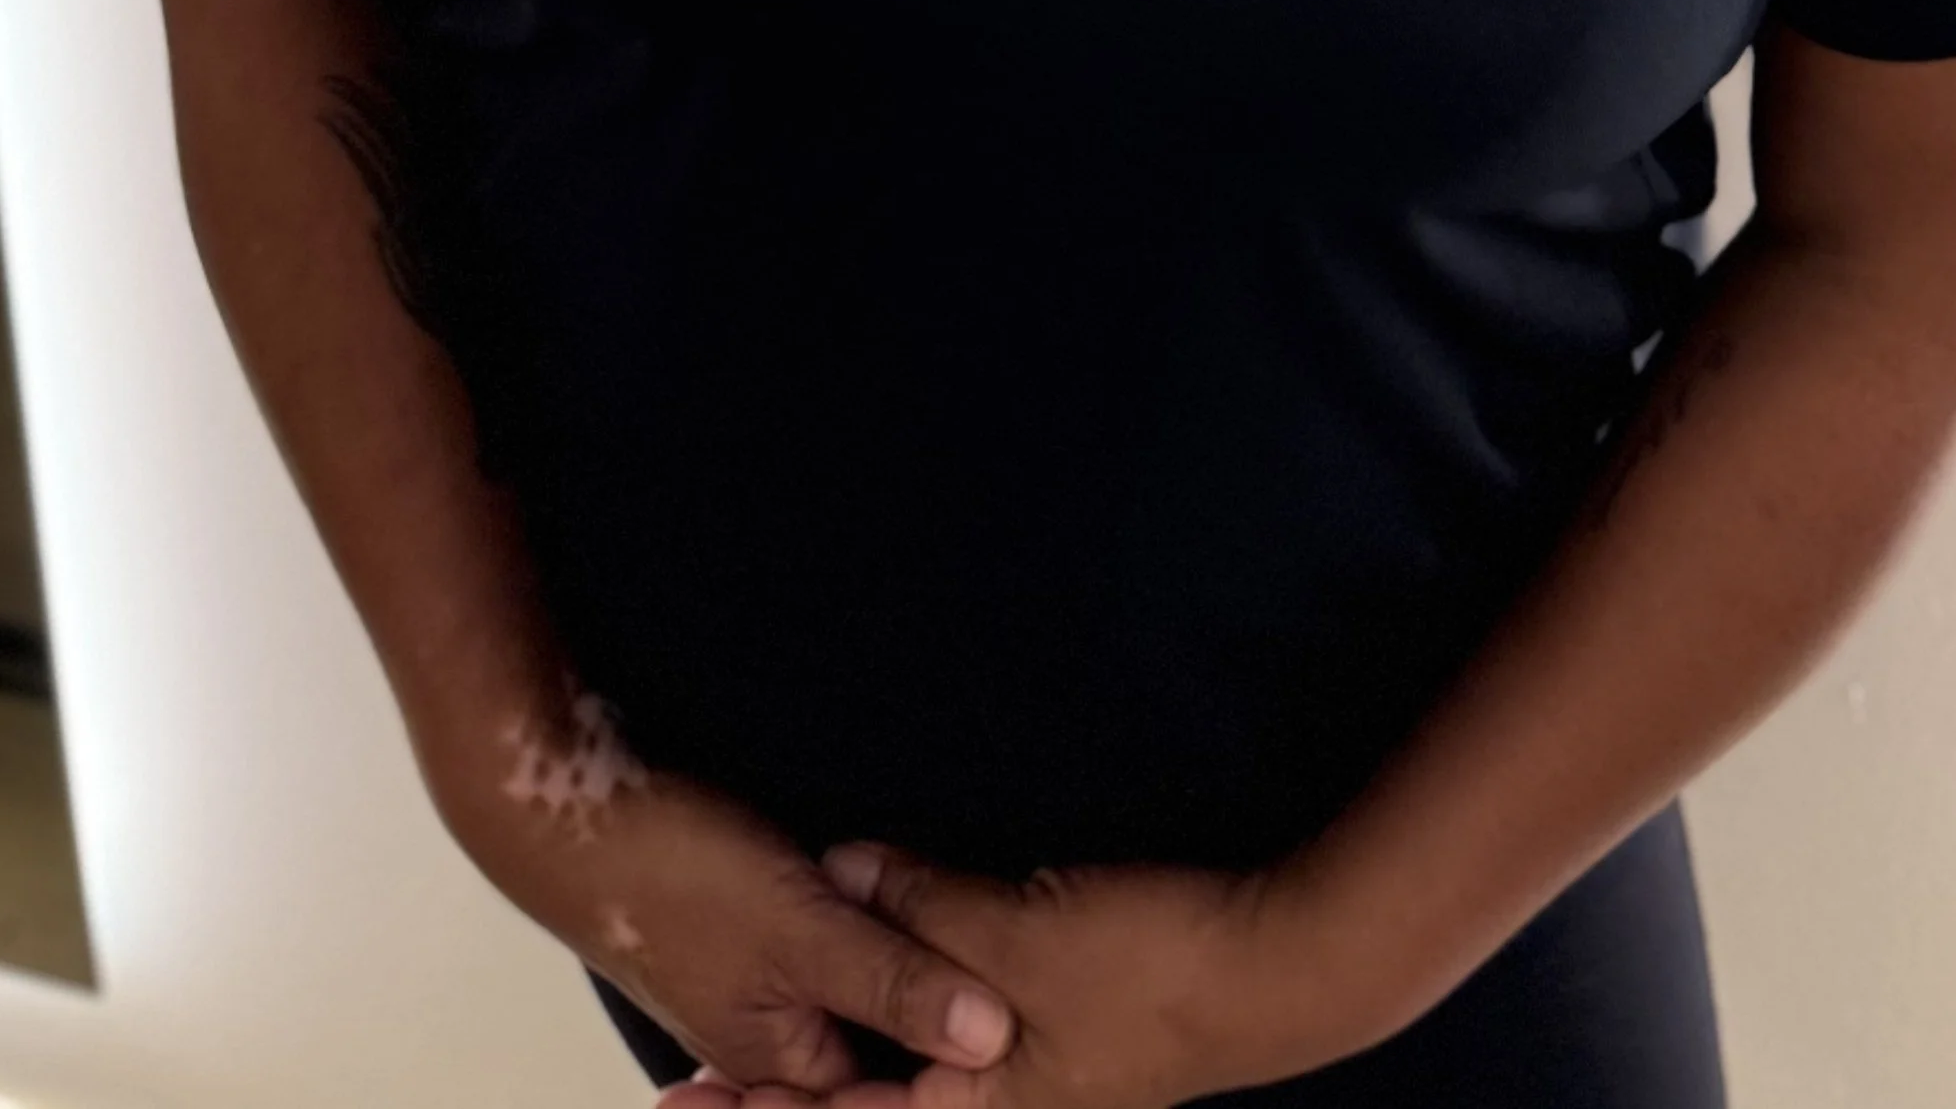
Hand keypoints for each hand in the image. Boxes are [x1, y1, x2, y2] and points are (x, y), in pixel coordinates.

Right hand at [447, 743, 1017, 1099]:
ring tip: (982, 971)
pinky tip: (903, 920)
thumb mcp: (803, 930)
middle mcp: (772, 1044)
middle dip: (939, 1034)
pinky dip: (871, 947)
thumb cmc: (672, 878)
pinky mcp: (753, 942)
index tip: (1038, 1041)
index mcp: (785, 1062)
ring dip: (909, 987)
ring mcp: (759, 993)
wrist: (573, 816)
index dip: (960, 1069)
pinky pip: (831, 966)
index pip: (895, 1095)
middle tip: (1018, 1002)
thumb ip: (897, 983)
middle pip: (876, 1060)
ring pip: (857, 1009)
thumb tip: (992, 1037)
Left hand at [688, 837, 1345, 1108]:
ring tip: (754, 1053)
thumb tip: (838, 869)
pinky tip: (868, 1006)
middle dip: (777, 1097)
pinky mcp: (1049, 1042)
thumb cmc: (1151, 970)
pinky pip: (940, 1052)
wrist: (1276, 975)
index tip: (679, 1097)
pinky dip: (888, 1034)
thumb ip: (920, 909)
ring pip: (899, 1084)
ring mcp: (1023, 1082)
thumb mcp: (1015, 937)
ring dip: (830, 1068)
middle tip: (688, 1086)